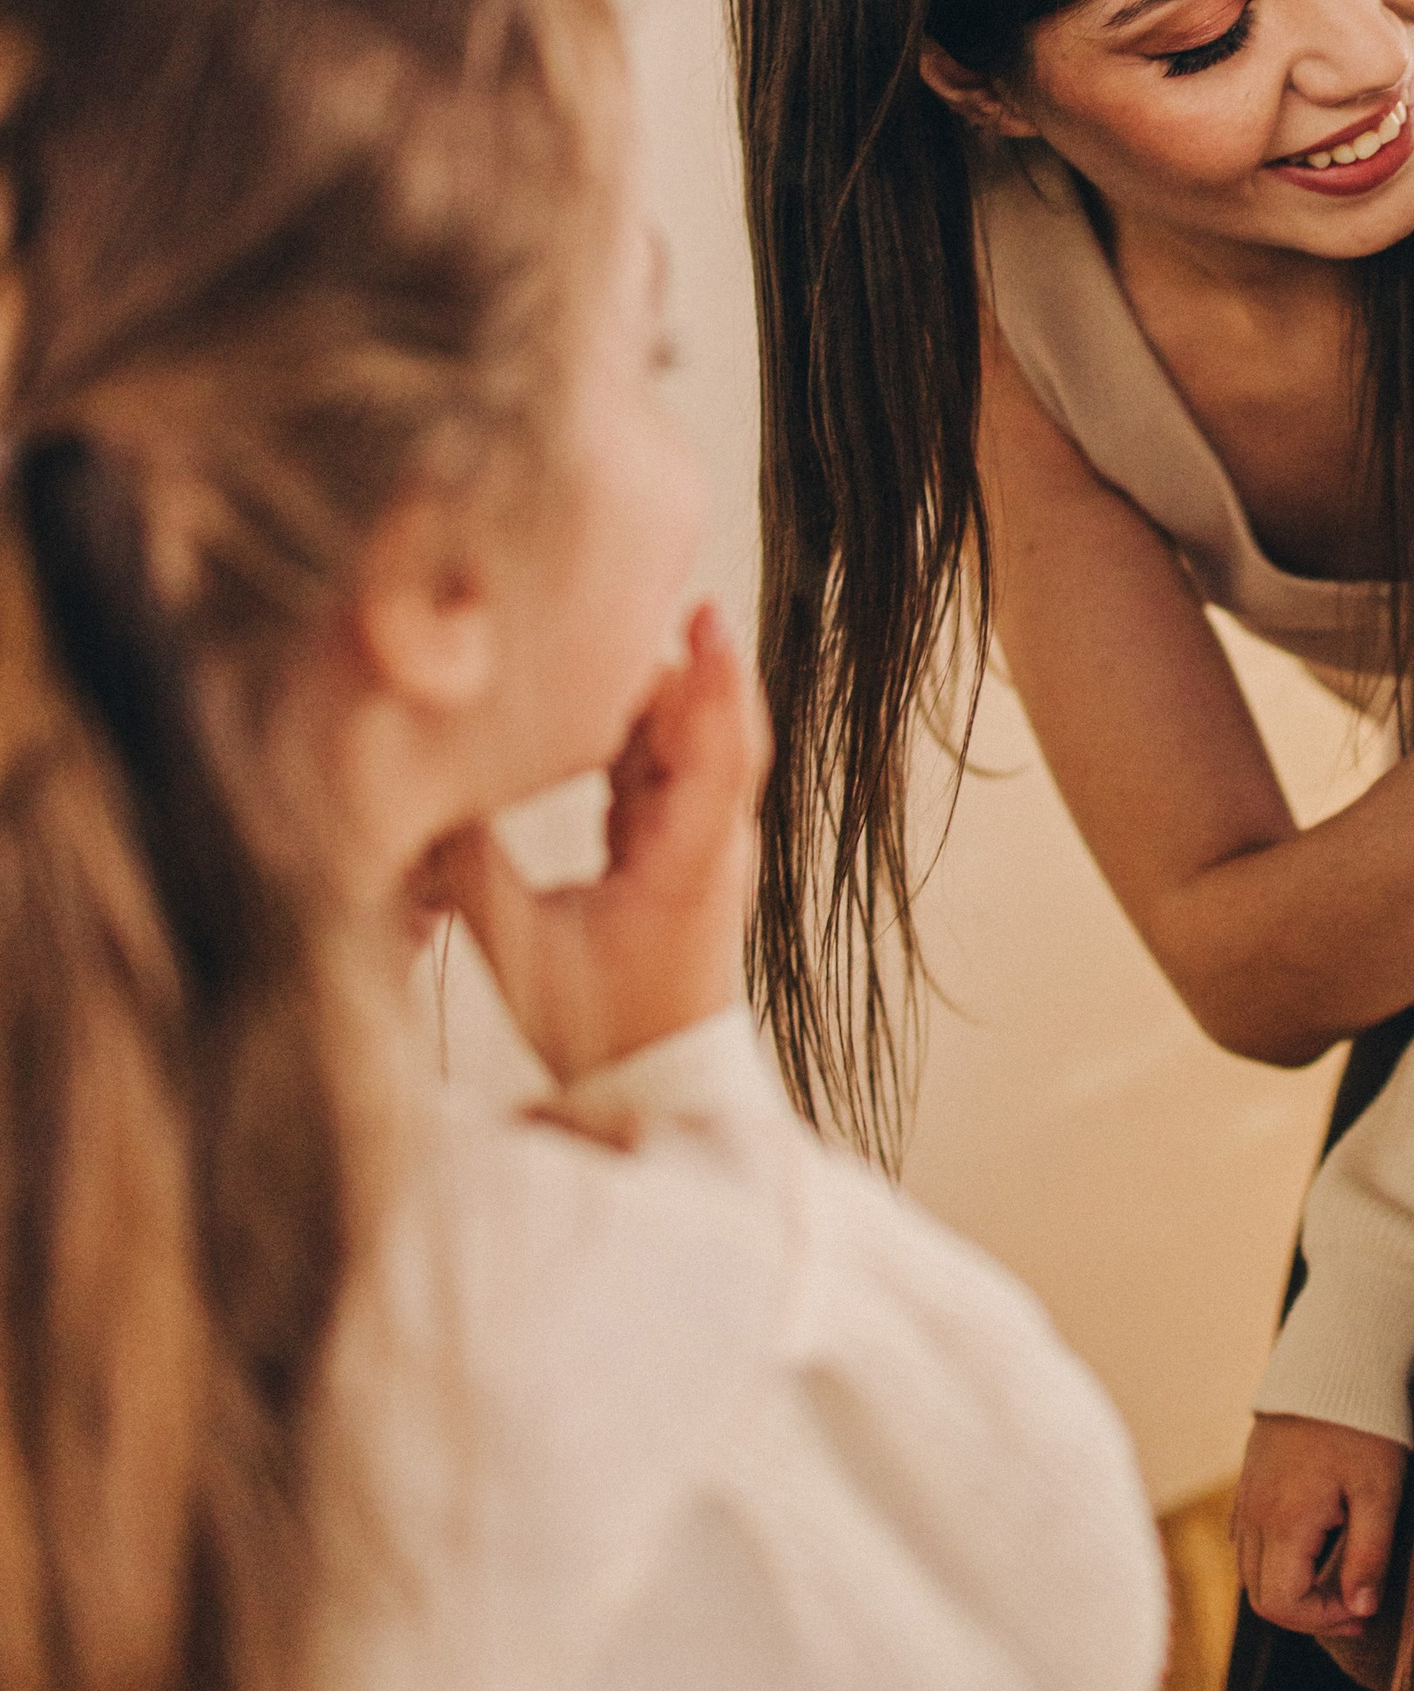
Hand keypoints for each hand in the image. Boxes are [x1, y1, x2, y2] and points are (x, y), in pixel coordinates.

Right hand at [422, 604, 768, 1082]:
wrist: (657, 1081)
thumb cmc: (602, 1026)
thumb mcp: (521, 950)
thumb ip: (470, 870)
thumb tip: (415, 797)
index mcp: (690, 858)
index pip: (719, 749)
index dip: (715, 679)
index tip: (702, 614)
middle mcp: (709, 839)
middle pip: (702, 725)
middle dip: (660, 665)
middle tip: (602, 609)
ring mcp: (698, 841)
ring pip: (682, 740)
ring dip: (639, 696)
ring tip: (582, 642)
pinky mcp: (676, 847)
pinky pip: (661, 767)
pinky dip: (628, 732)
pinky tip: (581, 705)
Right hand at [1233, 1414, 1408, 1638]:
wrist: (1332, 1365)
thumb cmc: (1362, 1427)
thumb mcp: (1380, 1491)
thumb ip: (1370, 1555)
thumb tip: (1362, 1609)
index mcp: (1283, 1521)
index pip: (1281, 1604)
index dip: (1323, 1619)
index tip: (1364, 1608)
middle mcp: (1254, 1515)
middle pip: (1261, 1597)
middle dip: (1309, 1614)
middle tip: (1356, 1606)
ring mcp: (1246, 1499)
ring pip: (1250, 1572)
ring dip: (1290, 1590)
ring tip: (1339, 1583)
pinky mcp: (1248, 1485)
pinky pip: (1247, 1543)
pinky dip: (1274, 1563)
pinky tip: (1312, 1552)